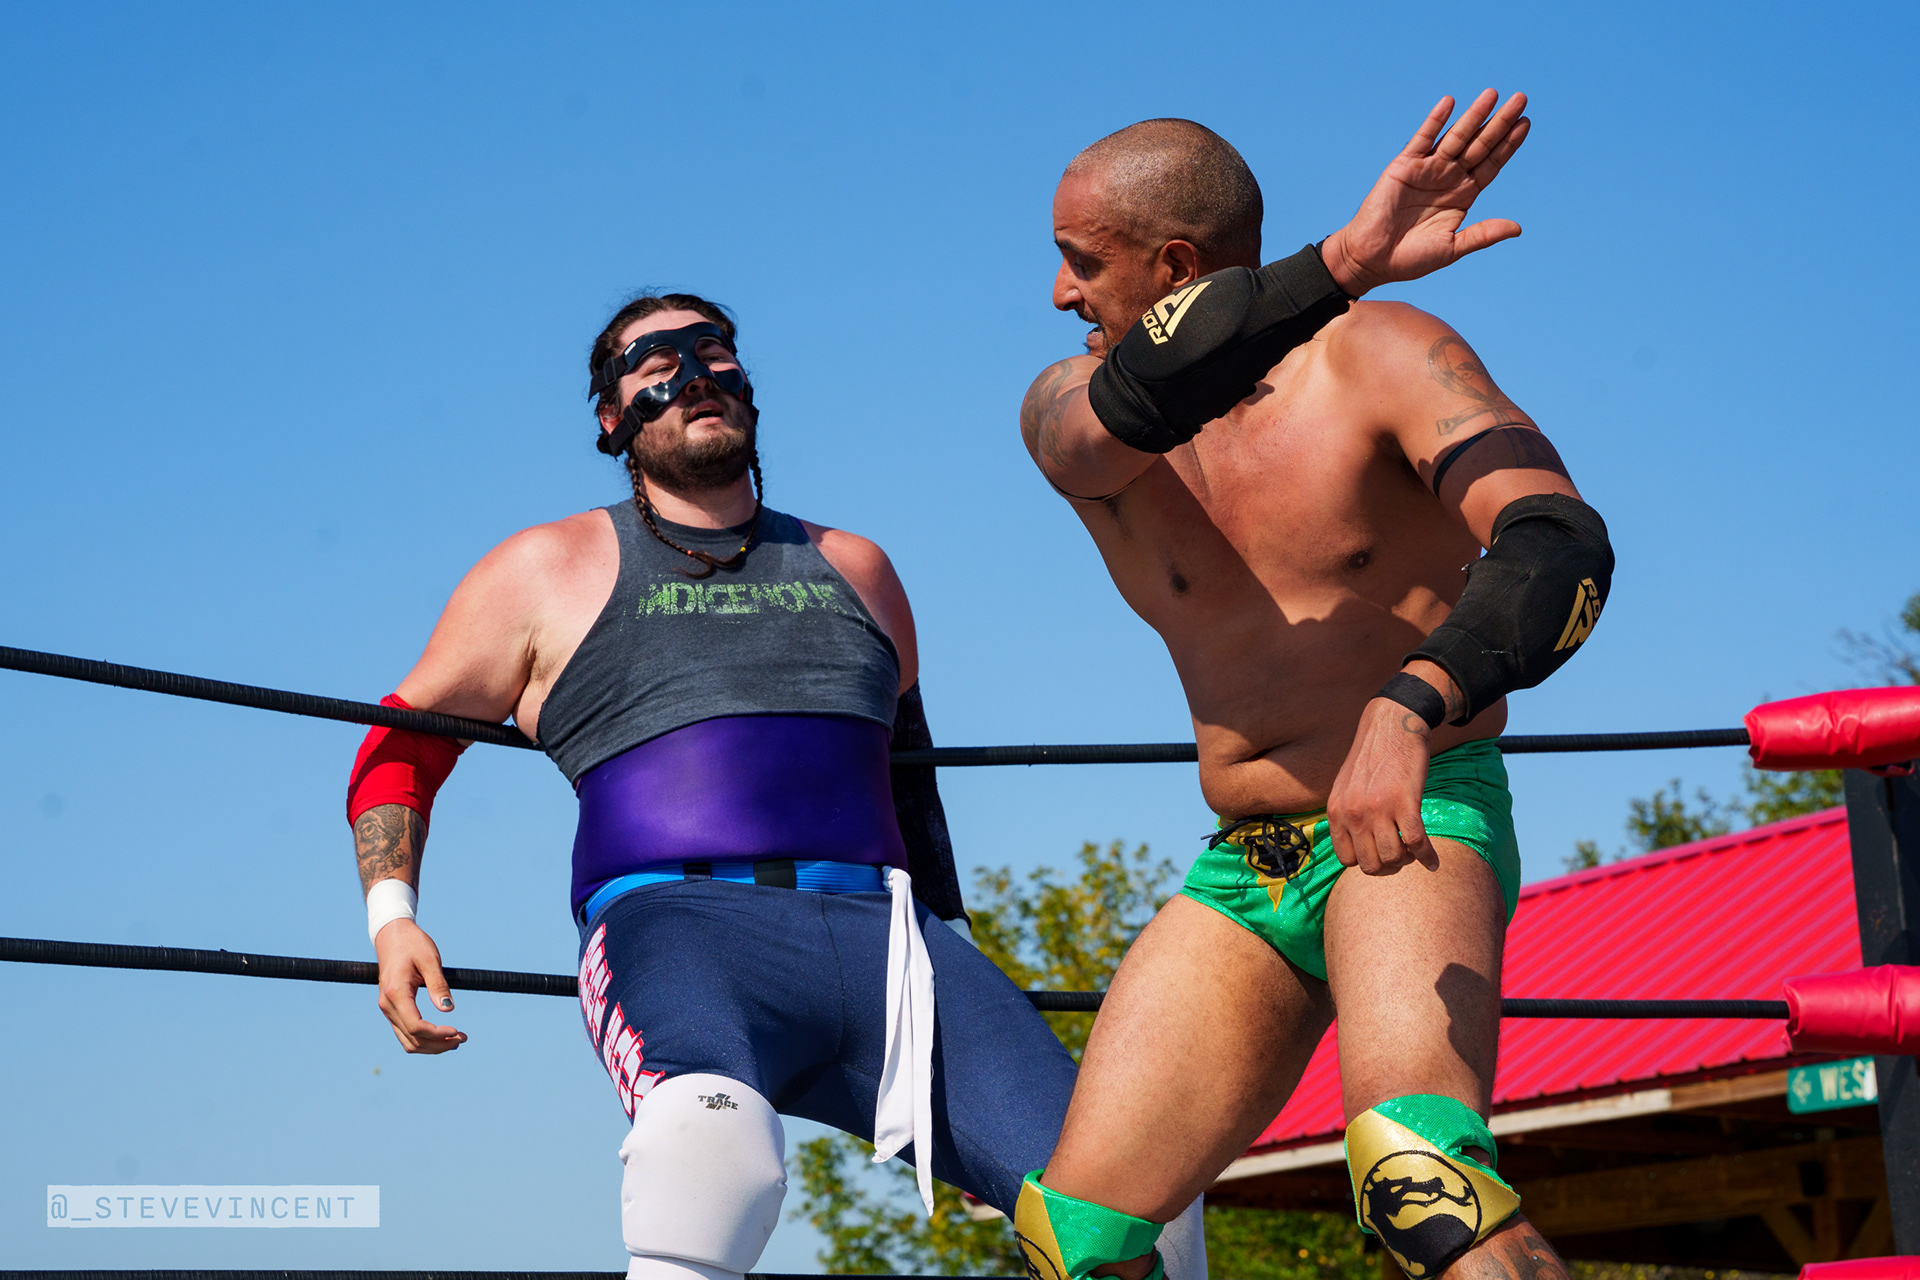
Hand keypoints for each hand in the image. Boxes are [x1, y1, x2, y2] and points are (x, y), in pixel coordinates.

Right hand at [374, 919, 466, 1053]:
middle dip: (438, 1044)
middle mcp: (387, 1005)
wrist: (391, 935)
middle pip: (412, 1039)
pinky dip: (423, 1039)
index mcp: (396, 993)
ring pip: (407, 1041)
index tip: (458, 1031)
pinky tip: (441, 1036)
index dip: (438, 1034)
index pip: (416, 1026)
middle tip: (463, 1038)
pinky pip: (405, 1033)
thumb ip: (438, 985)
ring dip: (431, 1046)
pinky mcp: (391, 1009)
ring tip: (455, 1040)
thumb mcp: (430, 959)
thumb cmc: (412, 943)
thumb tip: (448, 1010)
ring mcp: (387, 1009)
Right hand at [1322, 90, 1530, 295]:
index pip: (1491, 164)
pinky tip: (1449, 103)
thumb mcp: (1452, 248)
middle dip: (1500, 123)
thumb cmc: (1409, 259)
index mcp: (1463, 196)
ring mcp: (1427, 170)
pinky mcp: (1404, 166)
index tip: (1525, 123)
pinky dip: (1435, 121)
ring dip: (1474, 116)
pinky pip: (1422, 139)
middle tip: (1521, 99)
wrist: (1370, 260)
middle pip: (1480, 145)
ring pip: (1456, 137)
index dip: (1508, 145)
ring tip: (1492, 94)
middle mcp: (1448, 178)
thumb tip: (1517, 228)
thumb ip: (1482, 235)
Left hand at [1327, 696, 1437, 873]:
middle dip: (1389, 867)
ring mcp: (1377, 809)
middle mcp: (1353, 813)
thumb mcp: (1346, 787)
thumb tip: (1358, 847)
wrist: (1393, 724)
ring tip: (1413, 850)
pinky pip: (1416, 843)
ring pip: (1393, 858)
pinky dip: (1428, 857)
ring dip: (1407, 861)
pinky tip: (1433, 862)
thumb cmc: (1374, 757)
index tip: (1380, 855)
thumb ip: (1347, 815)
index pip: (1346, 860)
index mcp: (1336, 811)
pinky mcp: (1404, 802)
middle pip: (1370, 865)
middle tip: (1401, 855)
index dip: (1366, 862)